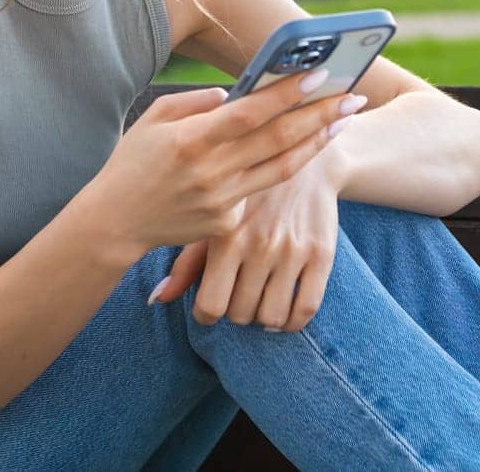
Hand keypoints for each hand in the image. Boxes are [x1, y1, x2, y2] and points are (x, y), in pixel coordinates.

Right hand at [89, 72, 357, 258]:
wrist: (115, 222)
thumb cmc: (133, 162)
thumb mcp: (154, 119)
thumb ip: (195, 102)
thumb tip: (237, 94)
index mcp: (191, 140)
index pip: (250, 114)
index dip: (287, 95)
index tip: (320, 76)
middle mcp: (210, 171)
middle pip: (277, 140)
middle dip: (320, 116)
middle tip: (353, 97)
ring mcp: (220, 201)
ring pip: (281, 169)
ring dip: (316, 143)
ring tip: (342, 122)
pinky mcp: (225, 224)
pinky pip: (258, 194)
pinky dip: (277, 171)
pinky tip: (298, 153)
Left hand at [149, 139, 345, 332]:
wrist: (305, 158)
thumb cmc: (249, 193)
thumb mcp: (214, 217)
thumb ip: (187, 261)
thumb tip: (158, 299)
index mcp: (226, 235)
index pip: (211, 304)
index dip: (206, 314)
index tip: (209, 308)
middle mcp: (259, 244)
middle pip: (241, 314)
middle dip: (235, 312)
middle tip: (236, 297)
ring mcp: (292, 250)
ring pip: (273, 317)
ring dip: (263, 317)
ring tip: (259, 302)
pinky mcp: (321, 253)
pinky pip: (306, 308)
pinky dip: (293, 321)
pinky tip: (284, 310)